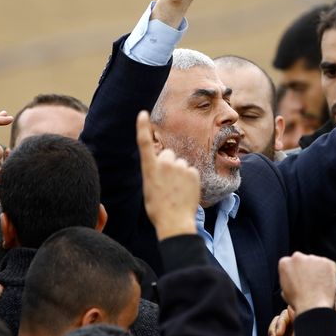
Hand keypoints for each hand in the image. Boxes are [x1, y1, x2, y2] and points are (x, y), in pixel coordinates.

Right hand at [136, 110, 199, 239]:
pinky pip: (190, 171)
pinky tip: (185, 192)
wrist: (175, 222)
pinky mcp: (193, 172)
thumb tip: (164, 163)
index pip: (144, 143)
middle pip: (168, 154)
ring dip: (180, 173)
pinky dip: (189, 179)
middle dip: (169, 164)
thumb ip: (156, 172)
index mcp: (149, 168)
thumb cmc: (158, 209)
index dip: (142, 127)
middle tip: (167, 183)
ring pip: (180, 164)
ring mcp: (180, 167)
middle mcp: (164, 164)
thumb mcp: (150, 188)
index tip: (143, 114)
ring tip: (176, 191)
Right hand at [278, 252, 335, 314]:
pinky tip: (327, 285)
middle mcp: (297, 257)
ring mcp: (313, 258)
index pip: (293, 263)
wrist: (312, 307)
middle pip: (305, 260)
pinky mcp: (327, 262)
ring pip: (317, 263)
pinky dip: (331, 274)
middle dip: (308, 268)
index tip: (302, 280)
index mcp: (285, 262)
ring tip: (320, 287)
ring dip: (319, 271)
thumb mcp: (285, 290)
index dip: (299, 272)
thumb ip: (288, 279)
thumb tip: (294, 277)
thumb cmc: (298, 302)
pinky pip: (330, 266)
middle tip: (313, 283)